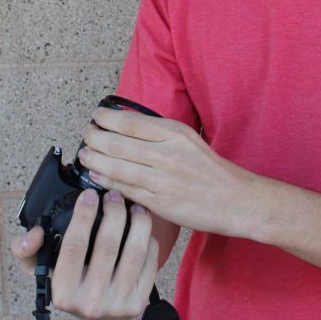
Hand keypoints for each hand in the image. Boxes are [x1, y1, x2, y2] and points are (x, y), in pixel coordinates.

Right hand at [10, 188, 159, 319]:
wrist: (97, 314)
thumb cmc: (70, 284)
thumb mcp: (42, 270)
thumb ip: (27, 250)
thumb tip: (34, 233)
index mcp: (63, 292)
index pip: (74, 246)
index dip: (83, 215)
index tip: (89, 195)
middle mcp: (90, 302)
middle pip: (107, 246)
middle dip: (114, 213)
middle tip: (114, 195)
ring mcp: (117, 304)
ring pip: (133, 253)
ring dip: (138, 222)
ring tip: (135, 206)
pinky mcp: (139, 302)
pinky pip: (150, 263)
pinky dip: (150, 240)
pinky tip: (144, 227)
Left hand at [78, 108, 256, 235]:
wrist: (234, 199)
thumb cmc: (210, 169)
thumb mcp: (188, 139)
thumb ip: (158, 131)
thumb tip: (124, 123)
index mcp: (175, 134)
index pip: (130, 122)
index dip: (106, 118)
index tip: (96, 117)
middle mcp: (167, 154)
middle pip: (118, 143)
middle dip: (94, 138)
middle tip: (86, 135)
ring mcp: (162, 180)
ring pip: (117, 167)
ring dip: (94, 160)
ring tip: (85, 155)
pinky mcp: (160, 202)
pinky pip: (125, 190)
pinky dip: (106, 182)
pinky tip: (96, 176)